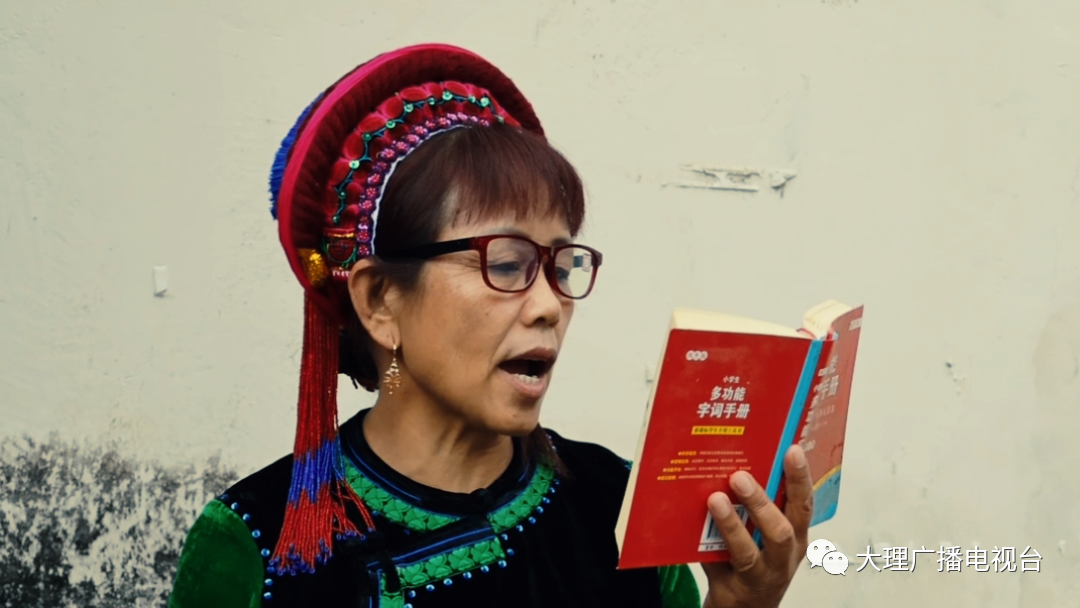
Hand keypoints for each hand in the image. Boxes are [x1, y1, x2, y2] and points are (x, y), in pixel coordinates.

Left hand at [700, 446, 812, 607]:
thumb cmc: (754, 565)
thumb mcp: (763, 535)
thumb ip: (754, 507)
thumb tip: (731, 465)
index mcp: (795, 538)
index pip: (803, 505)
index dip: (800, 478)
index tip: (793, 450)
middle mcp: (784, 559)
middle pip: (782, 531)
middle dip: (761, 502)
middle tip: (740, 477)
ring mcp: (762, 577)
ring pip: (750, 553)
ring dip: (732, 524)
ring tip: (715, 500)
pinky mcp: (736, 590)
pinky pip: (721, 566)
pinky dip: (709, 545)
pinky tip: (696, 527)